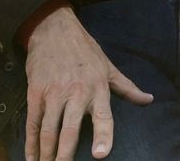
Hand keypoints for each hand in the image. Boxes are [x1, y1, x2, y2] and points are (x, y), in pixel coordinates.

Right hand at [23, 7, 152, 160]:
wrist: (55, 30)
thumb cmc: (85, 50)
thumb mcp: (109, 67)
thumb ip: (127, 88)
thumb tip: (149, 100)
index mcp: (98, 88)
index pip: (103, 116)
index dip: (103, 136)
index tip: (100, 154)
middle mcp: (76, 92)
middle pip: (70, 129)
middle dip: (65, 154)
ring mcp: (54, 93)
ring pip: (49, 130)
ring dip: (46, 153)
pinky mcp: (36, 92)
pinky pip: (33, 122)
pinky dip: (31, 142)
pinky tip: (32, 156)